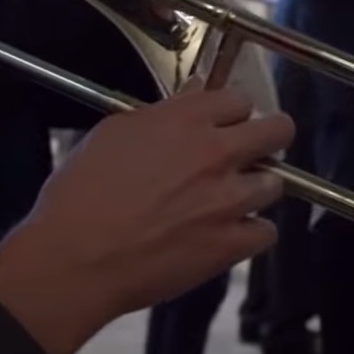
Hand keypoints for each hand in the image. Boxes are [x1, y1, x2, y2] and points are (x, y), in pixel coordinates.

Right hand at [0, 83, 291, 353]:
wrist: (76, 257)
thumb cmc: (80, 194)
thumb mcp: (112, 134)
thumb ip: (161, 113)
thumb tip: (194, 95)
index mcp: (185, 120)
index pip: (239, 97)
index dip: (233, 111)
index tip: (226, 122)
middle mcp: (216, 153)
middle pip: (277, 131)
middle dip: (270, 137)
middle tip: (253, 151)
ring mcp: (229, 200)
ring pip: (275, 183)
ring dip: (256, 188)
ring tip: (230, 200)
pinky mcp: (231, 244)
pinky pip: (266, 232)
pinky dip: (251, 233)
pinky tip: (228, 235)